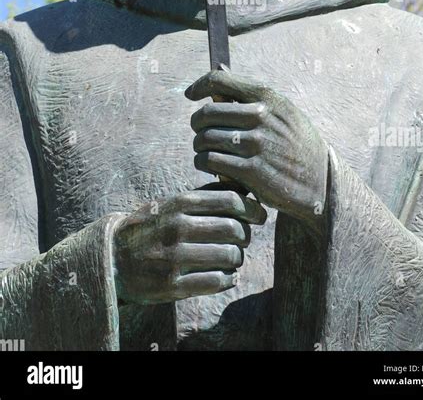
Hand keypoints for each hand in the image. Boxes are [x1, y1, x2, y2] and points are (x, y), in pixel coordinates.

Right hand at [113, 187, 266, 304]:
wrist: (112, 257)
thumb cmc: (151, 227)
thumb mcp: (172, 204)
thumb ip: (204, 196)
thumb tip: (241, 187)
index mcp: (179, 204)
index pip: (229, 200)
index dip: (252, 208)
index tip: (260, 215)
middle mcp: (177, 228)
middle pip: (233, 228)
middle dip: (246, 235)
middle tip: (244, 239)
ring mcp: (173, 258)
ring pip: (229, 256)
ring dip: (238, 259)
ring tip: (233, 258)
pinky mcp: (171, 286)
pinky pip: (215, 282)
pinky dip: (228, 279)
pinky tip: (226, 276)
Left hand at [186, 68, 328, 225]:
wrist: (320, 180)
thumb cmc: (296, 142)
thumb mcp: (283, 110)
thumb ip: (252, 95)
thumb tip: (219, 72)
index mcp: (267, 96)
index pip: (219, 80)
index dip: (199, 86)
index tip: (191, 94)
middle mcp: (260, 116)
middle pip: (206, 113)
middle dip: (197, 123)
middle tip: (200, 131)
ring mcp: (255, 144)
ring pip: (204, 139)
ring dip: (199, 146)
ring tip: (205, 150)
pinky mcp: (251, 170)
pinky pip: (209, 161)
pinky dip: (203, 163)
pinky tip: (210, 165)